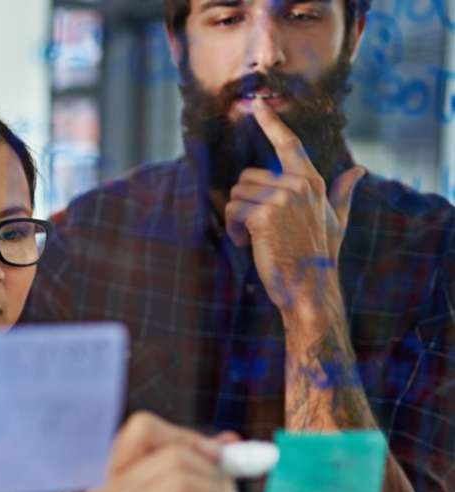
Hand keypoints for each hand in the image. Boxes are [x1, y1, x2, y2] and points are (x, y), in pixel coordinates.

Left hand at [224, 100, 365, 320]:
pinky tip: (248, 245)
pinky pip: (232, 211)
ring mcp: (282, 198)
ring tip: (255, 239)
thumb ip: (342, 193)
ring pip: (236, 195)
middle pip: (246, 177)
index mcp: (312, 182)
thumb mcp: (336, 220)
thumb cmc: (319, 254)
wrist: (310, 287)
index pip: (289, 145)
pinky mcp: (264, 215)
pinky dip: (233, 230)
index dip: (271, 123)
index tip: (256, 105)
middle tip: (258, 230)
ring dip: (237, 220)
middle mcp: (298, 185)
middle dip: (244, 204)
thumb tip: (358, 171)